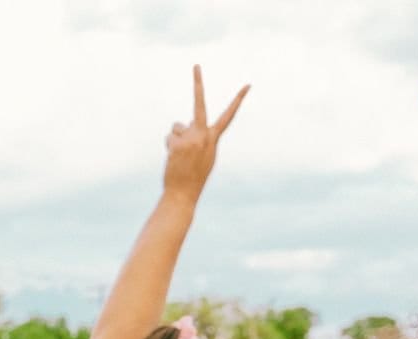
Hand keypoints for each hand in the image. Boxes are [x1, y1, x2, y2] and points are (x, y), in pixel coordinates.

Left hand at [163, 65, 249, 202]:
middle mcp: (204, 136)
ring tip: (179, 157)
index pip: (228, 116)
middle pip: (199, 104)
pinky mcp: (178, 143)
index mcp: (214, 139)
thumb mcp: (203, 156)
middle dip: (198, 83)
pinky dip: (169, 147)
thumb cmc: (193, 177)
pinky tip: (173, 160)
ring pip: (177, 127)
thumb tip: (183, 123)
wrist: (183, 194)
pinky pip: (170, 137)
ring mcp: (191, 138)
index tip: (248, 85)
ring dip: (175, 139)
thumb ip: (199, 138)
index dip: (238, 101)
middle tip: (196, 65)